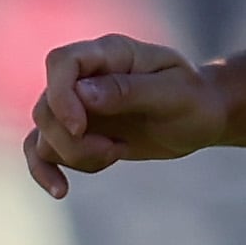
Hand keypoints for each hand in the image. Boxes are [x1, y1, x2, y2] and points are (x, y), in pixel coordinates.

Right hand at [24, 35, 227, 196]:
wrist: (202, 116)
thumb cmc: (194, 99)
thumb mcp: (174, 94)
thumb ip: (129, 91)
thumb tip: (82, 94)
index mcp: (110, 54)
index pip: (61, 63)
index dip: (60, 96)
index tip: (79, 128)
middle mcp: (86, 76)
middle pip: (47, 106)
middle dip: (72, 140)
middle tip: (114, 150)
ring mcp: (78, 104)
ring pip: (45, 133)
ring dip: (74, 155)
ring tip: (115, 154)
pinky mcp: (77, 132)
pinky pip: (43, 151)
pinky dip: (46, 170)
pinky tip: (61, 190)